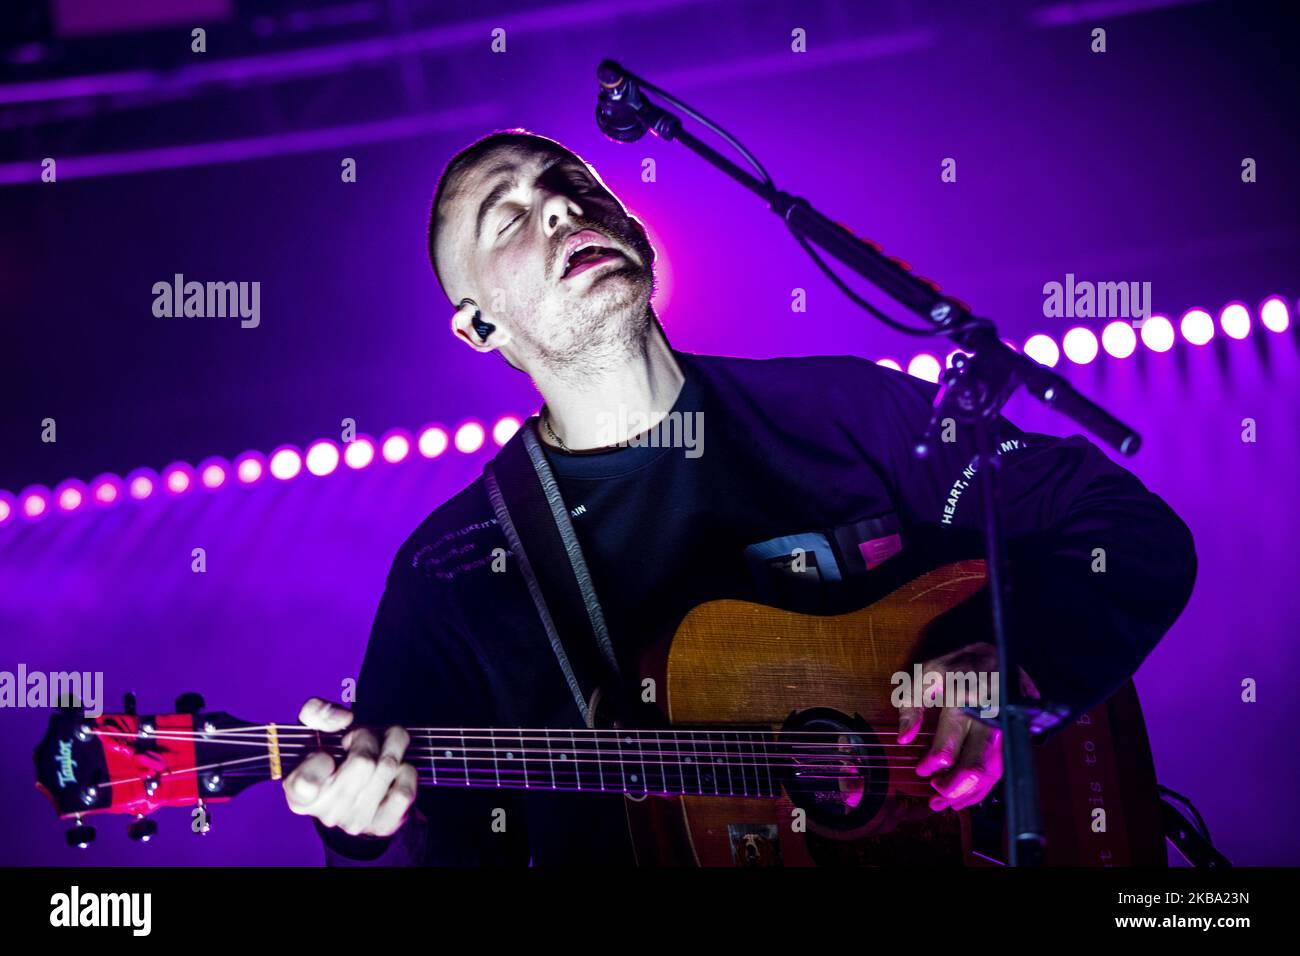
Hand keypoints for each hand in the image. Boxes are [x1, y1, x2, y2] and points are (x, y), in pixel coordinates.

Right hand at [283, 697, 417, 836]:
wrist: (351, 792)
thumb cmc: (328, 753)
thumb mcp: (313, 729)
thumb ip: (317, 712)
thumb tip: (343, 719)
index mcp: (299, 792)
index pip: (305, 783)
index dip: (319, 761)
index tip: (325, 754)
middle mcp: (326, 813)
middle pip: (364, 761)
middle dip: (368, 737)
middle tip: (362, 739)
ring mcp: (355, 822)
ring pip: (388, 769)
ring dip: (392, 747)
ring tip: (381, 748)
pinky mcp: (382, 825)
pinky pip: (405, 791)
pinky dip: (407, 770)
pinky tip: (395, 769)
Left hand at [895, 642, 1032, 812]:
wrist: (997, 655)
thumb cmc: (956, 666)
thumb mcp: (926, 675)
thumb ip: (911, 705)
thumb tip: (904, 738)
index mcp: (962, 701)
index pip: (947, 747)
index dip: (931, 765)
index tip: (921, 771)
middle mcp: (988, 718)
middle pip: (975, 766)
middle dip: (953, 789)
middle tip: (935, 799)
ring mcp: (1007, 728)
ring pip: (993, 772)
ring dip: (971, 793)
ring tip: (951, 804)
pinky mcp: (1017, 734)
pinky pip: (1003, 766)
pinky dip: (986, 784)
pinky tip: (970, 793)